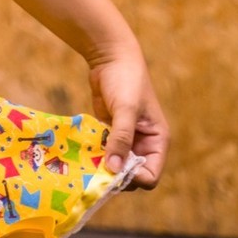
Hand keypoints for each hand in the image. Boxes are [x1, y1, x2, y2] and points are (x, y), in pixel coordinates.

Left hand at [85, 44, 168, 190]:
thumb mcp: (125, 109)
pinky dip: (94, 155)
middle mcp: (143, 144)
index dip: (134, 179)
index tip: (114, 172)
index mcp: (157, 142)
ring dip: (102, 167)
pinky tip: (81, 155)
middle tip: (95, 172)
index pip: (150, 175)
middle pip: (131, 174)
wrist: (111, 58)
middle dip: (115, 175)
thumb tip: (114, 169)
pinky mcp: (110, 133)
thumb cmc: (125, 81)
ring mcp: (126, 140)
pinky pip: (103, 152)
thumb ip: (121, 139)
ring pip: (115, 165)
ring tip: (86, 166)